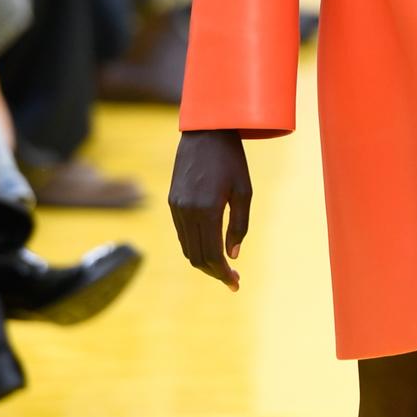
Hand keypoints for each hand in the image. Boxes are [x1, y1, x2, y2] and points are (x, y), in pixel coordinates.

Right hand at [169, 130, 251, 291]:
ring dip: (204, 262)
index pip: (212, 255)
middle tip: (232, 279)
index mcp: (207, 211)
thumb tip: (233, 255)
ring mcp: (177, 207)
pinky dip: (195, 246)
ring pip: (187, 248)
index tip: (236, 284)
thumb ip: (239, 225)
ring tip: (223, 266)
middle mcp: (187, 212)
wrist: (205, 132)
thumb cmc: (231, 159)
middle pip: (197, 257)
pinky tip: (210, 246)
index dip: (223, 274)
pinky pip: (182, 234)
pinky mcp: (172, 202)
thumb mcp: (244, 191)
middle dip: (215, 273)